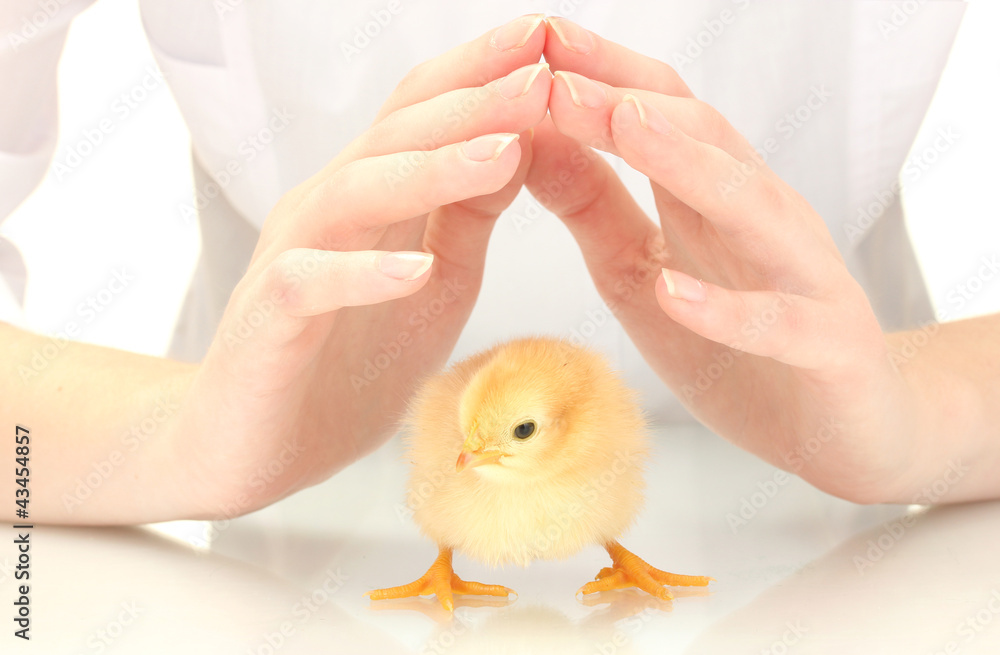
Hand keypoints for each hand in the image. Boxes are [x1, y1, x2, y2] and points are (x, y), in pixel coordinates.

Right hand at [168, 16, 551, 517]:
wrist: (250, 444)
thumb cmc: (346, 363)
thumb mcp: (434, 284)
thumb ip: (466, 219)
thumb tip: (520, 146)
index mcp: (372, 198)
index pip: (424, 116)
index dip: (483, 76)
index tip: (550, 40)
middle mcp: (327, 210)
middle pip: (395, 137)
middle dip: (473, 102)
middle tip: (541, 72)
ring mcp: (292, 259)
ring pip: (355, 193)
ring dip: (429, 171)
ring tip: (501, 152)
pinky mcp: (269, 321)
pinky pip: (309, 285)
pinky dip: (363, 276)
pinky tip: (414, 271)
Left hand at [525, 18, 930, 502]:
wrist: (848, 428)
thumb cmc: (741, 347)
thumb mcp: (640, 271)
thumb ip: (593, 207)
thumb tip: (532, 139)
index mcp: (717, 198)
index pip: (664, 113)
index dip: (603, 76)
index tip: (536, 42)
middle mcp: (766, 221)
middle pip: (704, 139)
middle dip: (627, 103)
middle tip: (555, 75)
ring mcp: (805, 279)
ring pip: (752, 208)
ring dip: (687, 165)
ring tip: (624, 126)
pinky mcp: (829, 348)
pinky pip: (779, 324)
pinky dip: (726, 309)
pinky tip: (673, 291)